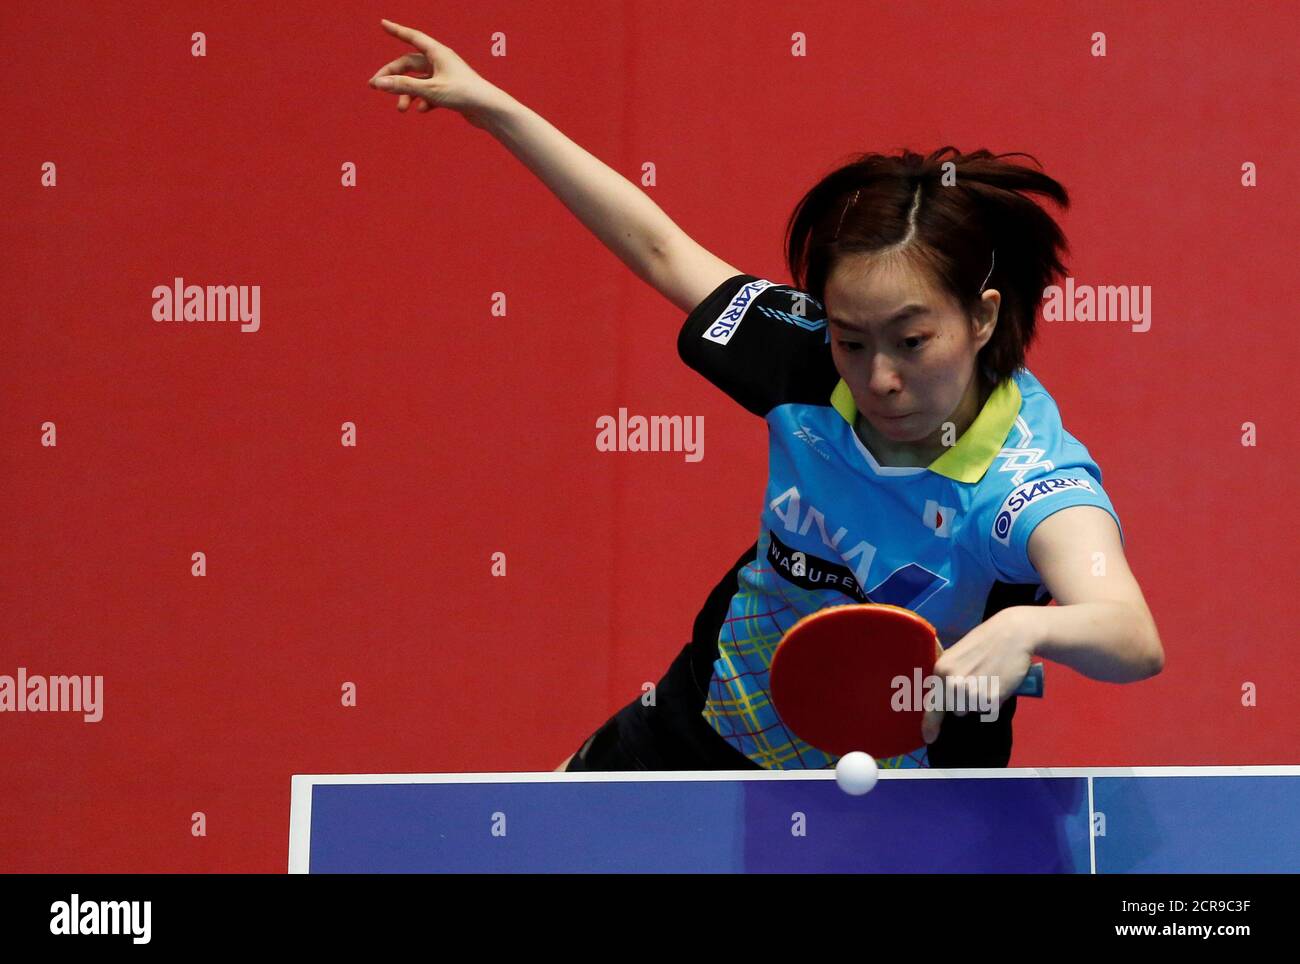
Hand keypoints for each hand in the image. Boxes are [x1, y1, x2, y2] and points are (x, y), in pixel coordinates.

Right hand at [368, 19, 500, 124]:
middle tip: (375, 87)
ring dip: (407, 94)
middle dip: (393, 76)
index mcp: (438, 53)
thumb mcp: (430, 90)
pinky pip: (429, 93)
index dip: (397, 30)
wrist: (489, 110)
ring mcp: (445, 76)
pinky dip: (423, 101)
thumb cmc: (463, 95)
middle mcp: (441, 61)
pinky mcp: (450, 91)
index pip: (412, 37)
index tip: (383, 23)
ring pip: (418, 81)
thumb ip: (403, 86)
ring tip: (402, 109)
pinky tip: (423, 111)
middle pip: (409, 64)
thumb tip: (378, 84)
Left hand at [921, 607, 1037, 745]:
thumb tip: (941, 698)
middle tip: (976, 680)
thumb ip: (947, 676)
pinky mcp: (993, 698)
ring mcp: (974, 692)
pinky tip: (998, 682)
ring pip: (972, 709)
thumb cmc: (983, 643)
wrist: (1011, 634)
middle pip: (955, 709)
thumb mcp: (956, 656)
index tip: (928, 738)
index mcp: (941, 671)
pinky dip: (993, 700)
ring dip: (978, 701)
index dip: (930, 725)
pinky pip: (989, 709)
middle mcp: (954, 684)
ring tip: (987, 679)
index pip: (933, 704)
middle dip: (963, 701)